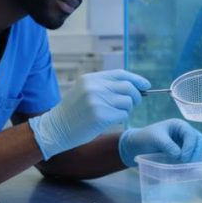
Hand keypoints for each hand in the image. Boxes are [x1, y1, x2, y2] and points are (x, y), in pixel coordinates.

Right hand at [29, 70, 149, 159]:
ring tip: (114, 114)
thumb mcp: (84, 91)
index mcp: (90, 79)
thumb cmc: (73, 112)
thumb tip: (134, 87)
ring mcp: (97, 101)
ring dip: (126, 109)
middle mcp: (94, 87)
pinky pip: (123, 115)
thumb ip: (104, 86)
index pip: (120, 74)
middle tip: (132, 105)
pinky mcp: (101, 116)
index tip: (146, 85)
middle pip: (128, 87)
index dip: (136, 79)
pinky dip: (121, 118)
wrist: (56, 128)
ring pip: (127, 102)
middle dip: (135, 96)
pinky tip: (110, 121)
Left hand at [118, 119, 201, 167]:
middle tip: (187, 163)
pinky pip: (191, 157)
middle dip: (196, 152)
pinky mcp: (183, 153)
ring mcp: (185, 144)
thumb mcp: (155, 138)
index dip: (190, 147)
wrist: (136, 146)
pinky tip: (185, 170)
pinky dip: (190, 163)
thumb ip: (167, 145)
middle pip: (200, 141)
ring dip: (195, 158)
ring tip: (187, 167)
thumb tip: (179, 155)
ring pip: (198, 150)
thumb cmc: (145, 138)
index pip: (191, 135)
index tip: (183, 158)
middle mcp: (184, 134)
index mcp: (179, 126)